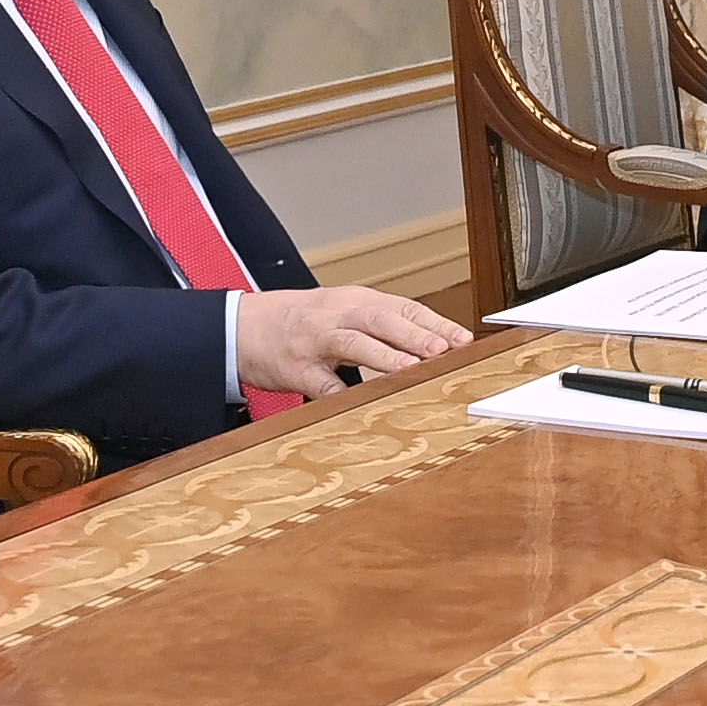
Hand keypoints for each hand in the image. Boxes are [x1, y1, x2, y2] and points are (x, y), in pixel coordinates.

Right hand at [236, 287, 471, 397]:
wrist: (243, 327)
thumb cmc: (303, 322)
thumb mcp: (343, 312)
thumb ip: (382, 325)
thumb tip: (434, 343)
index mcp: (355, 301)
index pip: (402, 307)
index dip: (434, 322)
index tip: (463, 338)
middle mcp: (337, 315)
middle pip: (380, 319)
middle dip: (414, 334)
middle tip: (444, 348)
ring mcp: (315, 342)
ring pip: (353, 343)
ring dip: (385, 356)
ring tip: (413, 367)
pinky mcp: (296, 368)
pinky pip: (321, 384)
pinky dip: (342, 394)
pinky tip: (363, 404)